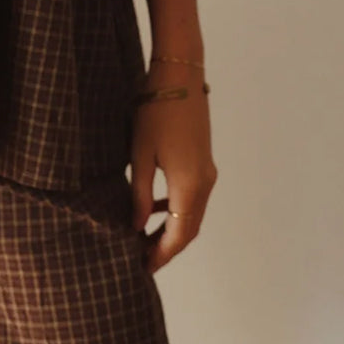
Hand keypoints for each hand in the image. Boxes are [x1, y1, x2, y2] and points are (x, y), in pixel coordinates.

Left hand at [130, 77, 217, 274]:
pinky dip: (177, 210)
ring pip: (192, 214)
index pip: (179, 236)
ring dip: (172, 229)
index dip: (161, 255)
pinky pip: (192, 197)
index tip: (142, 268)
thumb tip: (137, 226)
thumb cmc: (155, 112)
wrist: (180, 76)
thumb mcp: (140, 154)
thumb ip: (140, 194)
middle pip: (189, 229)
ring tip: (144, 238)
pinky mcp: (202, 160)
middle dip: (166, 247)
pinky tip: (156, 208)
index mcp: (190, 186)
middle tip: (141, 259)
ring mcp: (207, 172)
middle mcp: (204, 183)